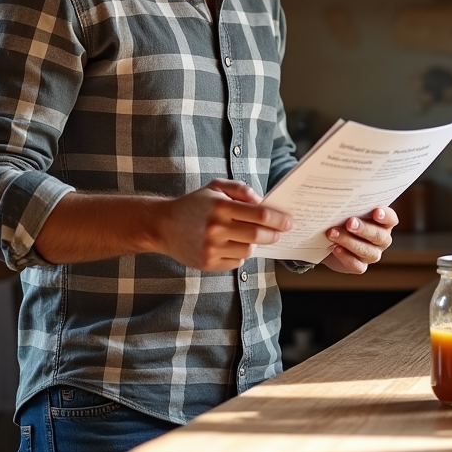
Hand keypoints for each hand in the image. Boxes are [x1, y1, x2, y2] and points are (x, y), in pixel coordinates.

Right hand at [152, 179, 290, 271]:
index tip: (289, 221)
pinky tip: (233, 245)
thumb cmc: (194, 204)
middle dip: (274, 234)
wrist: (162, 226)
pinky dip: (240, 254)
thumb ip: (240, 189)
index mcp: (220, 207)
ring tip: (251, 236)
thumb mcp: (214, 188)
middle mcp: (216, 229)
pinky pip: (236, 262)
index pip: (259, 215)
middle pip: (257, 235)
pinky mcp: (208, 264)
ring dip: (255, 244)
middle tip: (280, 232)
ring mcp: (211, 249)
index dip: (278, 219)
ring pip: (248, 250)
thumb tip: (262, 201)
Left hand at [322, 207, 397, 273]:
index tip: (376, 211)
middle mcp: (381, 239)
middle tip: (349, 222)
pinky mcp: (359, 266)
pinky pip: (356, 265)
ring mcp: (372, 254)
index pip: (391, 219)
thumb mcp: (347, 209)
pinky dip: (346, 257)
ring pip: (367, 251)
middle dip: (364, 229)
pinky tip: (335, 248)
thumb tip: (338, 189)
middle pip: (379, 236)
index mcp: (383, 222)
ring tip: (332, 233)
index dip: (385, 216)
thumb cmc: (342, 219)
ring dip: (349, 242)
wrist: (328, 239)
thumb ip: (349, 203)